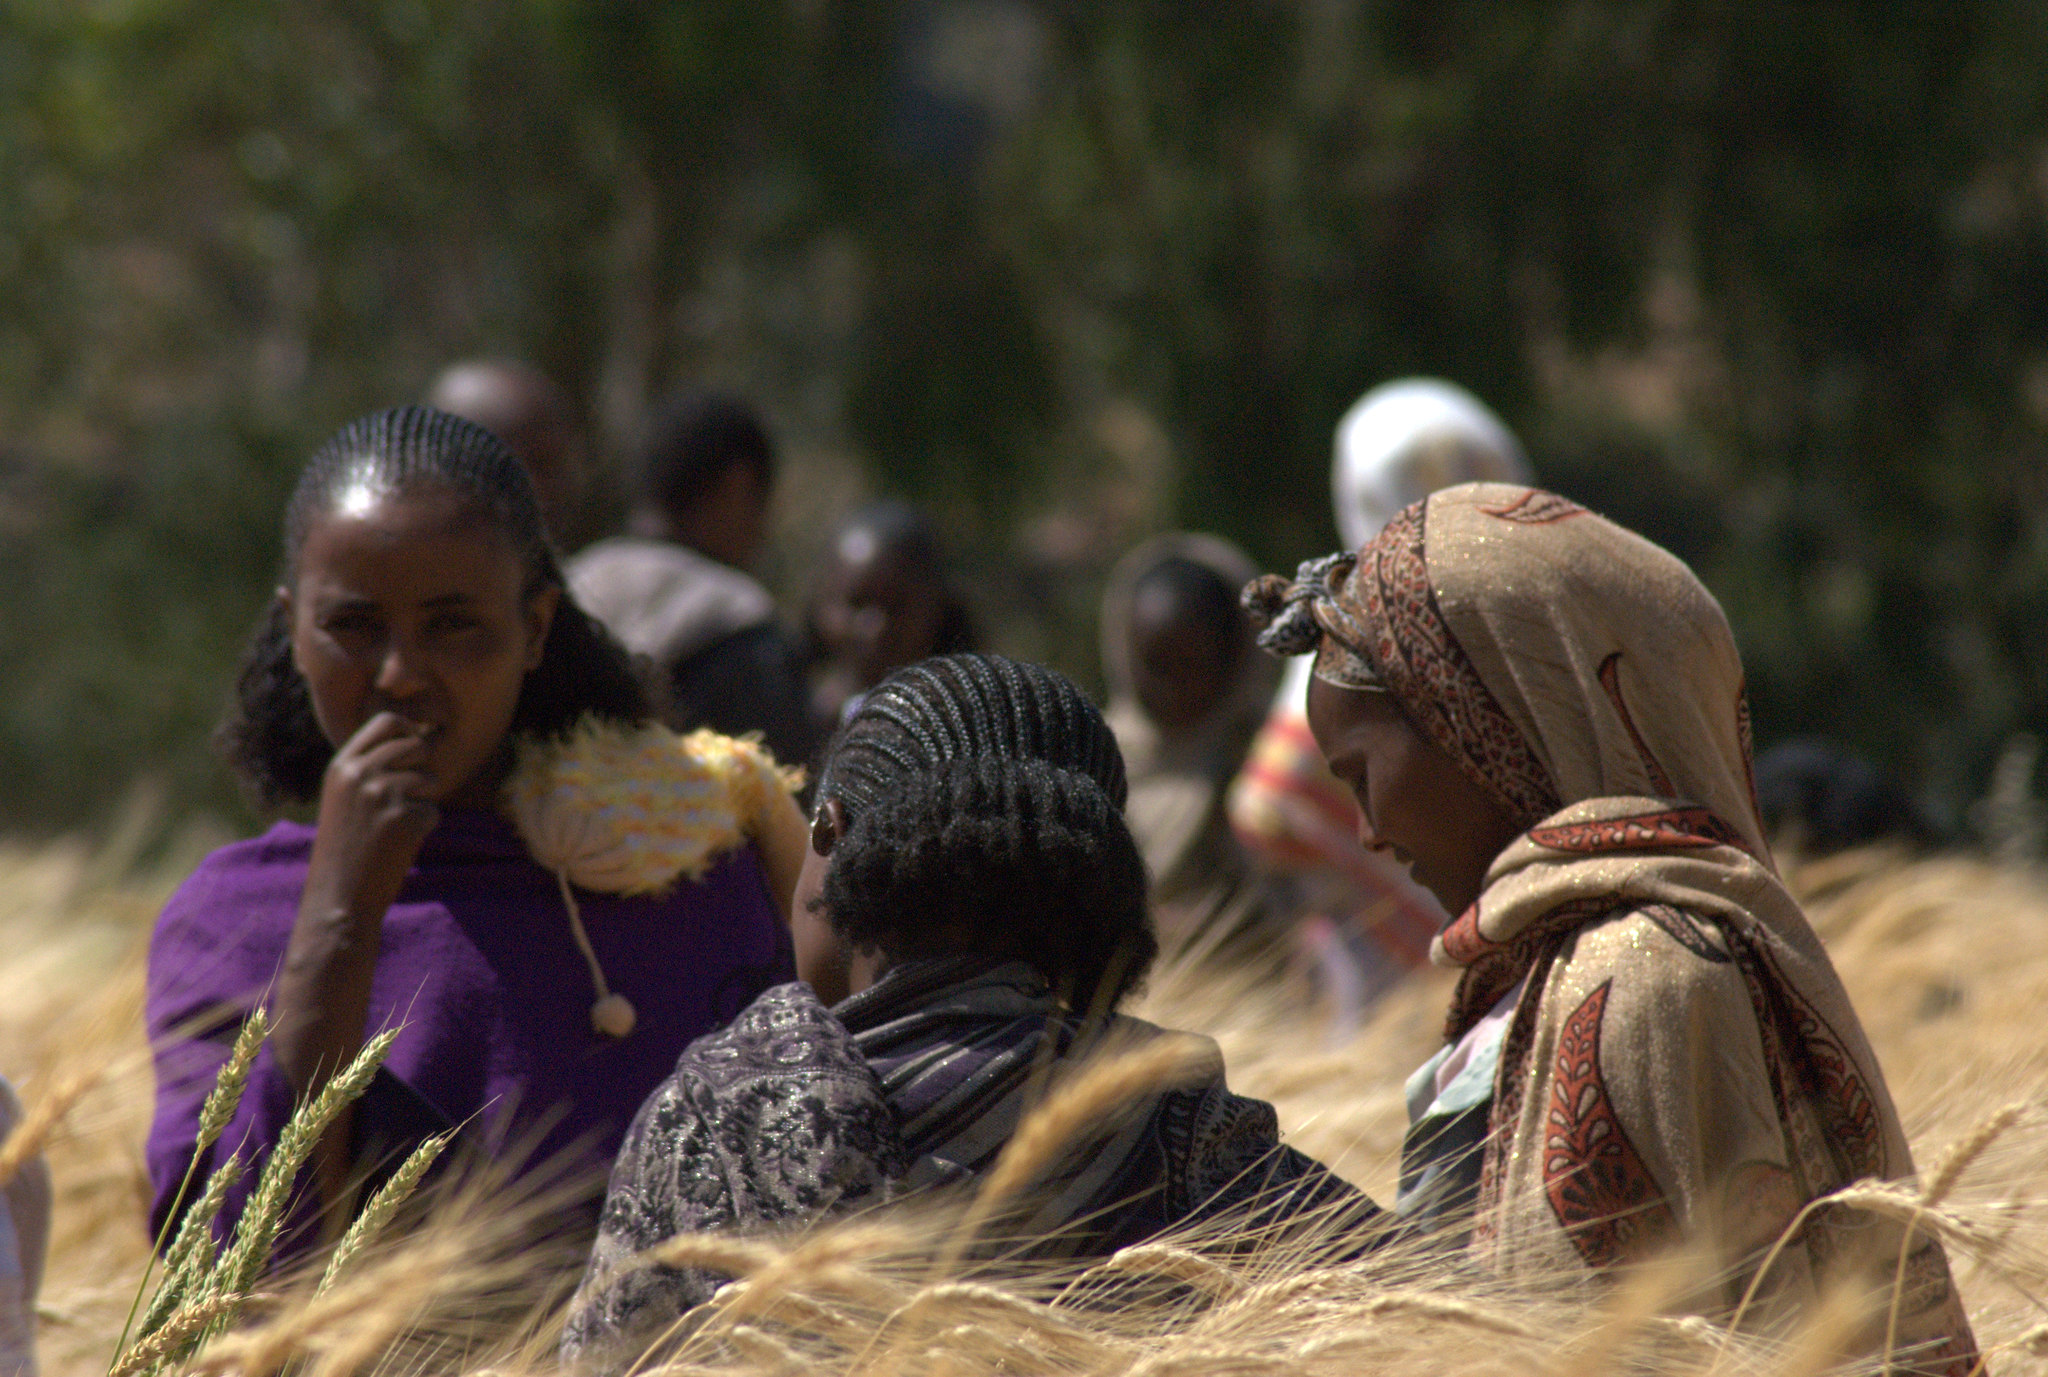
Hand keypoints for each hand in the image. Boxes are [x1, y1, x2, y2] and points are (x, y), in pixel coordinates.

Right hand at [301, 711, 441, 928]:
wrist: (339, 896)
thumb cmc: (345, 847)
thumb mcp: (344, 798)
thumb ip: (369, 768)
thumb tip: (416, 739)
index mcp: (342, 765)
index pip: (387, 721)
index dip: (409, 731)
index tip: (415, 751)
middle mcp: (360, 773)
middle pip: (416, 745)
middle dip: (422, 769)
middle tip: (406, 800)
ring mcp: (382, 794)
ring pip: (429, 780)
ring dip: (422, 803)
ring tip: (393, 828)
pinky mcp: (404, 817)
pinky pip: (434, 810)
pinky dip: (424, 828)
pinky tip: (398, 846)